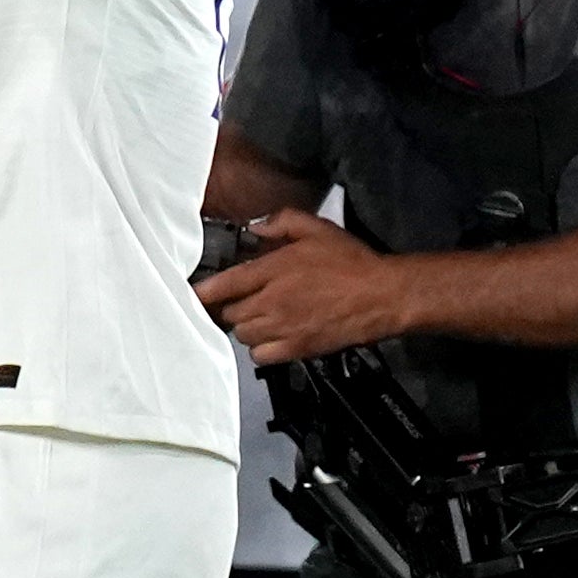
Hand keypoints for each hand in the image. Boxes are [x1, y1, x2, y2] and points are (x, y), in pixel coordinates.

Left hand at [198, 208, 409, 364]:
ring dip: (247, 327)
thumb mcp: (317, 228)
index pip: (224, 284)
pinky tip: (273, 337)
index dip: (203, 292)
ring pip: (242, 335)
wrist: (384, 295)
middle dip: (233, 307)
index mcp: (274, 270)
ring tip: (262, 317)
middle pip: (230, 313)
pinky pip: (260, 356)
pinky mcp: (296, 349)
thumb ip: (281, 222)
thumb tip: (255, 228)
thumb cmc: (352, 262)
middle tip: (246, 300)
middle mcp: (272, 301)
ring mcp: (283, 328)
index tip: (193, 294)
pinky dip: (261, 349)